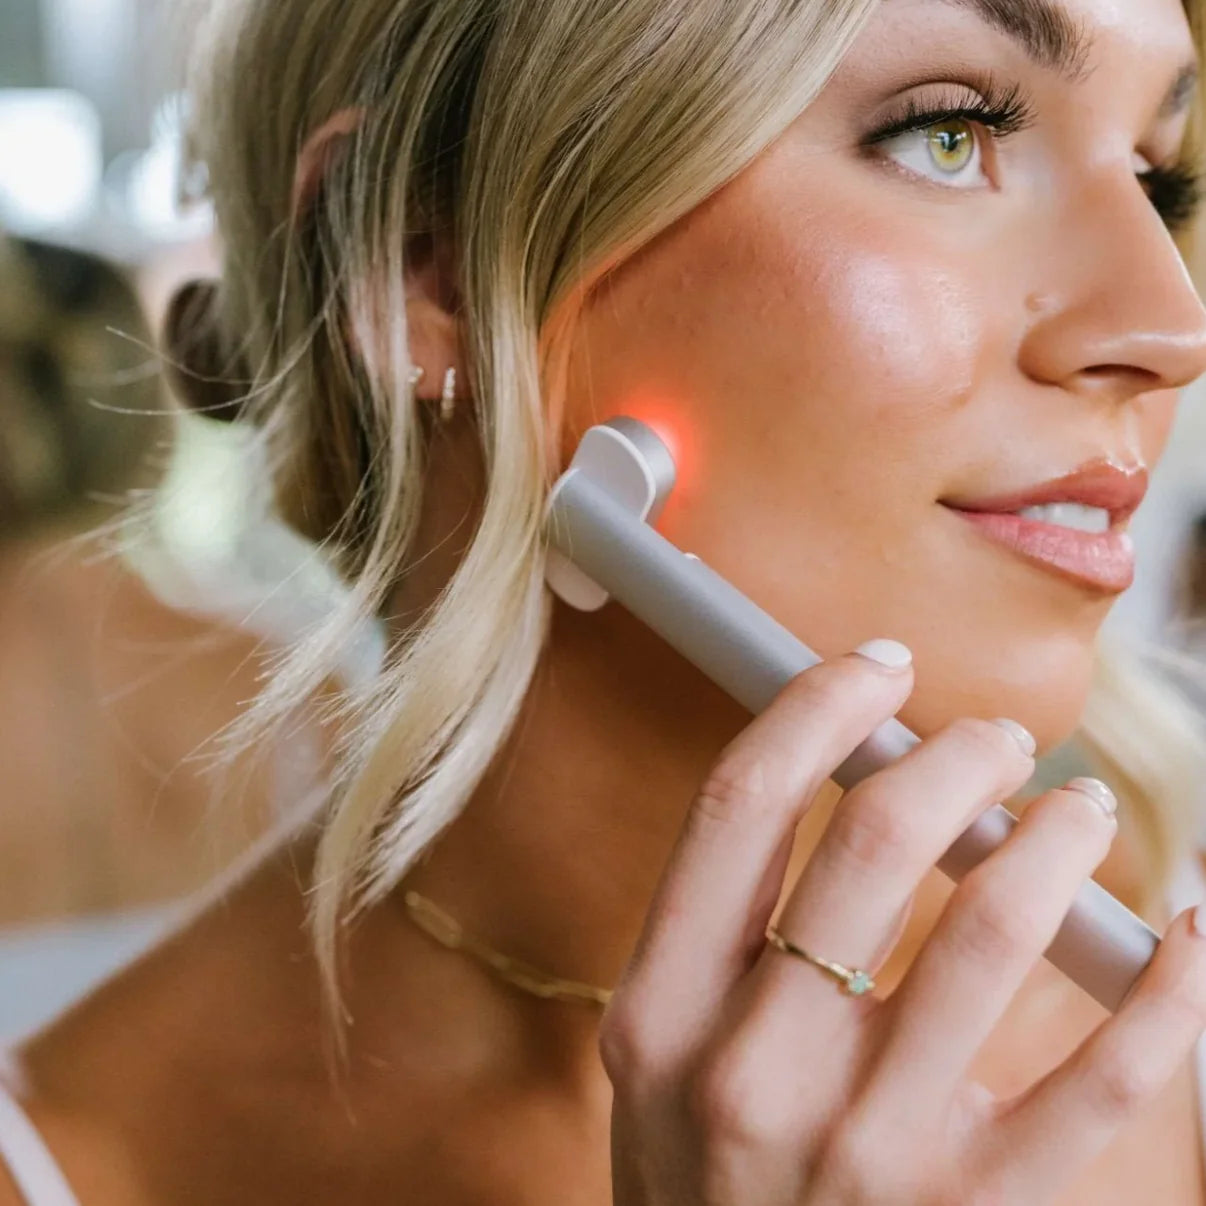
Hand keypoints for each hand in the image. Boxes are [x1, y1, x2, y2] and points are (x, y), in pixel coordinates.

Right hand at [602, 643, 1205, 1204]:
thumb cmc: (703, 1182)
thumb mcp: (663, 1056)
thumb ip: (721, 931)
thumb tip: (842, 777)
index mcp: (660, 1013)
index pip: (741, 804)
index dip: (817, 707)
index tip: (877, 668)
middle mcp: (753, 1072)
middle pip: (877, 839)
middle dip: (957, 753)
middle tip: (994, 741)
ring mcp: (871, 1149)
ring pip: (999, 925)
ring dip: (1059, 833)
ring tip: (1081, 809)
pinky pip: (1112, 1073)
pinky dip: (1170, 979)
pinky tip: (1186, 927)